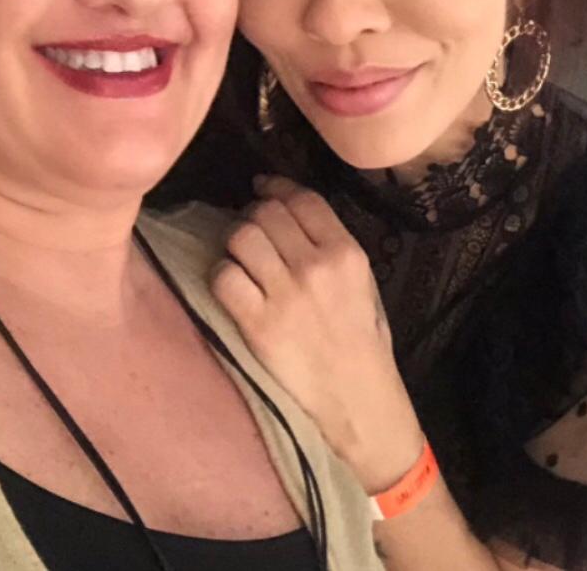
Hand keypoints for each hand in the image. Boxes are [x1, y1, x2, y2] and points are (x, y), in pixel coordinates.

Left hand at [212, 175, 425, 493]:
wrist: (357, 400)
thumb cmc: (362, 342)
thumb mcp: (364, 283)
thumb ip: (333, 246)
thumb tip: (291, 211)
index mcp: (347, 253)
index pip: (302, 200)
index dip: (276, 187)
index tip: (262, 188)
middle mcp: (315, 266)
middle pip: (266, 213)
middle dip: (253, 215)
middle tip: (251, 230)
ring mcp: (284, 295)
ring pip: (241, 237)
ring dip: (235, 243)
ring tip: (241, 257)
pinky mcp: (257, 324)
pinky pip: (224, 277)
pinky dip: (222, 275)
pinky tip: (232, 286)